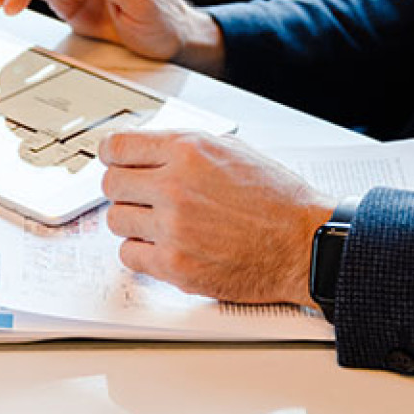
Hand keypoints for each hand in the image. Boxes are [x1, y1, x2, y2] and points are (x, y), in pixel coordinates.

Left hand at [101, 130, 335, 307]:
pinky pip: (130, 256)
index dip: (112, 156)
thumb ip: (185, 147)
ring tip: (158, 224)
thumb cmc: (276, 198)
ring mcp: (173, 228)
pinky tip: (164, 247)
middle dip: (124, 190)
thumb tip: (148, 149)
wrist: (303, 242)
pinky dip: (142, 253)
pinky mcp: (176, 266)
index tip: (114, 163)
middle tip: (140, 198)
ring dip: (133, 223)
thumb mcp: (232, 150)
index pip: (117, 147)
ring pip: (116, 221)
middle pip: (111, 185)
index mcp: (187, 151)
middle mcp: (174, 186)